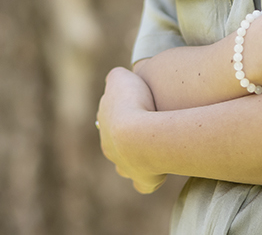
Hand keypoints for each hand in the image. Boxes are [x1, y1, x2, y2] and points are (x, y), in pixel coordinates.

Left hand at [97, 67, 165, 193]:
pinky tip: (157, 175)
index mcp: (104, 123)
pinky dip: (149, 181)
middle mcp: (109, 147)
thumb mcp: (121, 78)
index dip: (122, 114)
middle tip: (144, 131)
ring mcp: (124, 166)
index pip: (108, 120)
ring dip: (136, 160)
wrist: (140, 134)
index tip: (136, 109)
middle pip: (114, 146)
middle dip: (125, 140)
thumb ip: (117, 77)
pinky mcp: (142, 180)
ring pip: (125, 166)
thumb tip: (119, 78)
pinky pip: (143, 185)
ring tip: (152, 152)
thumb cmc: (132, 102)